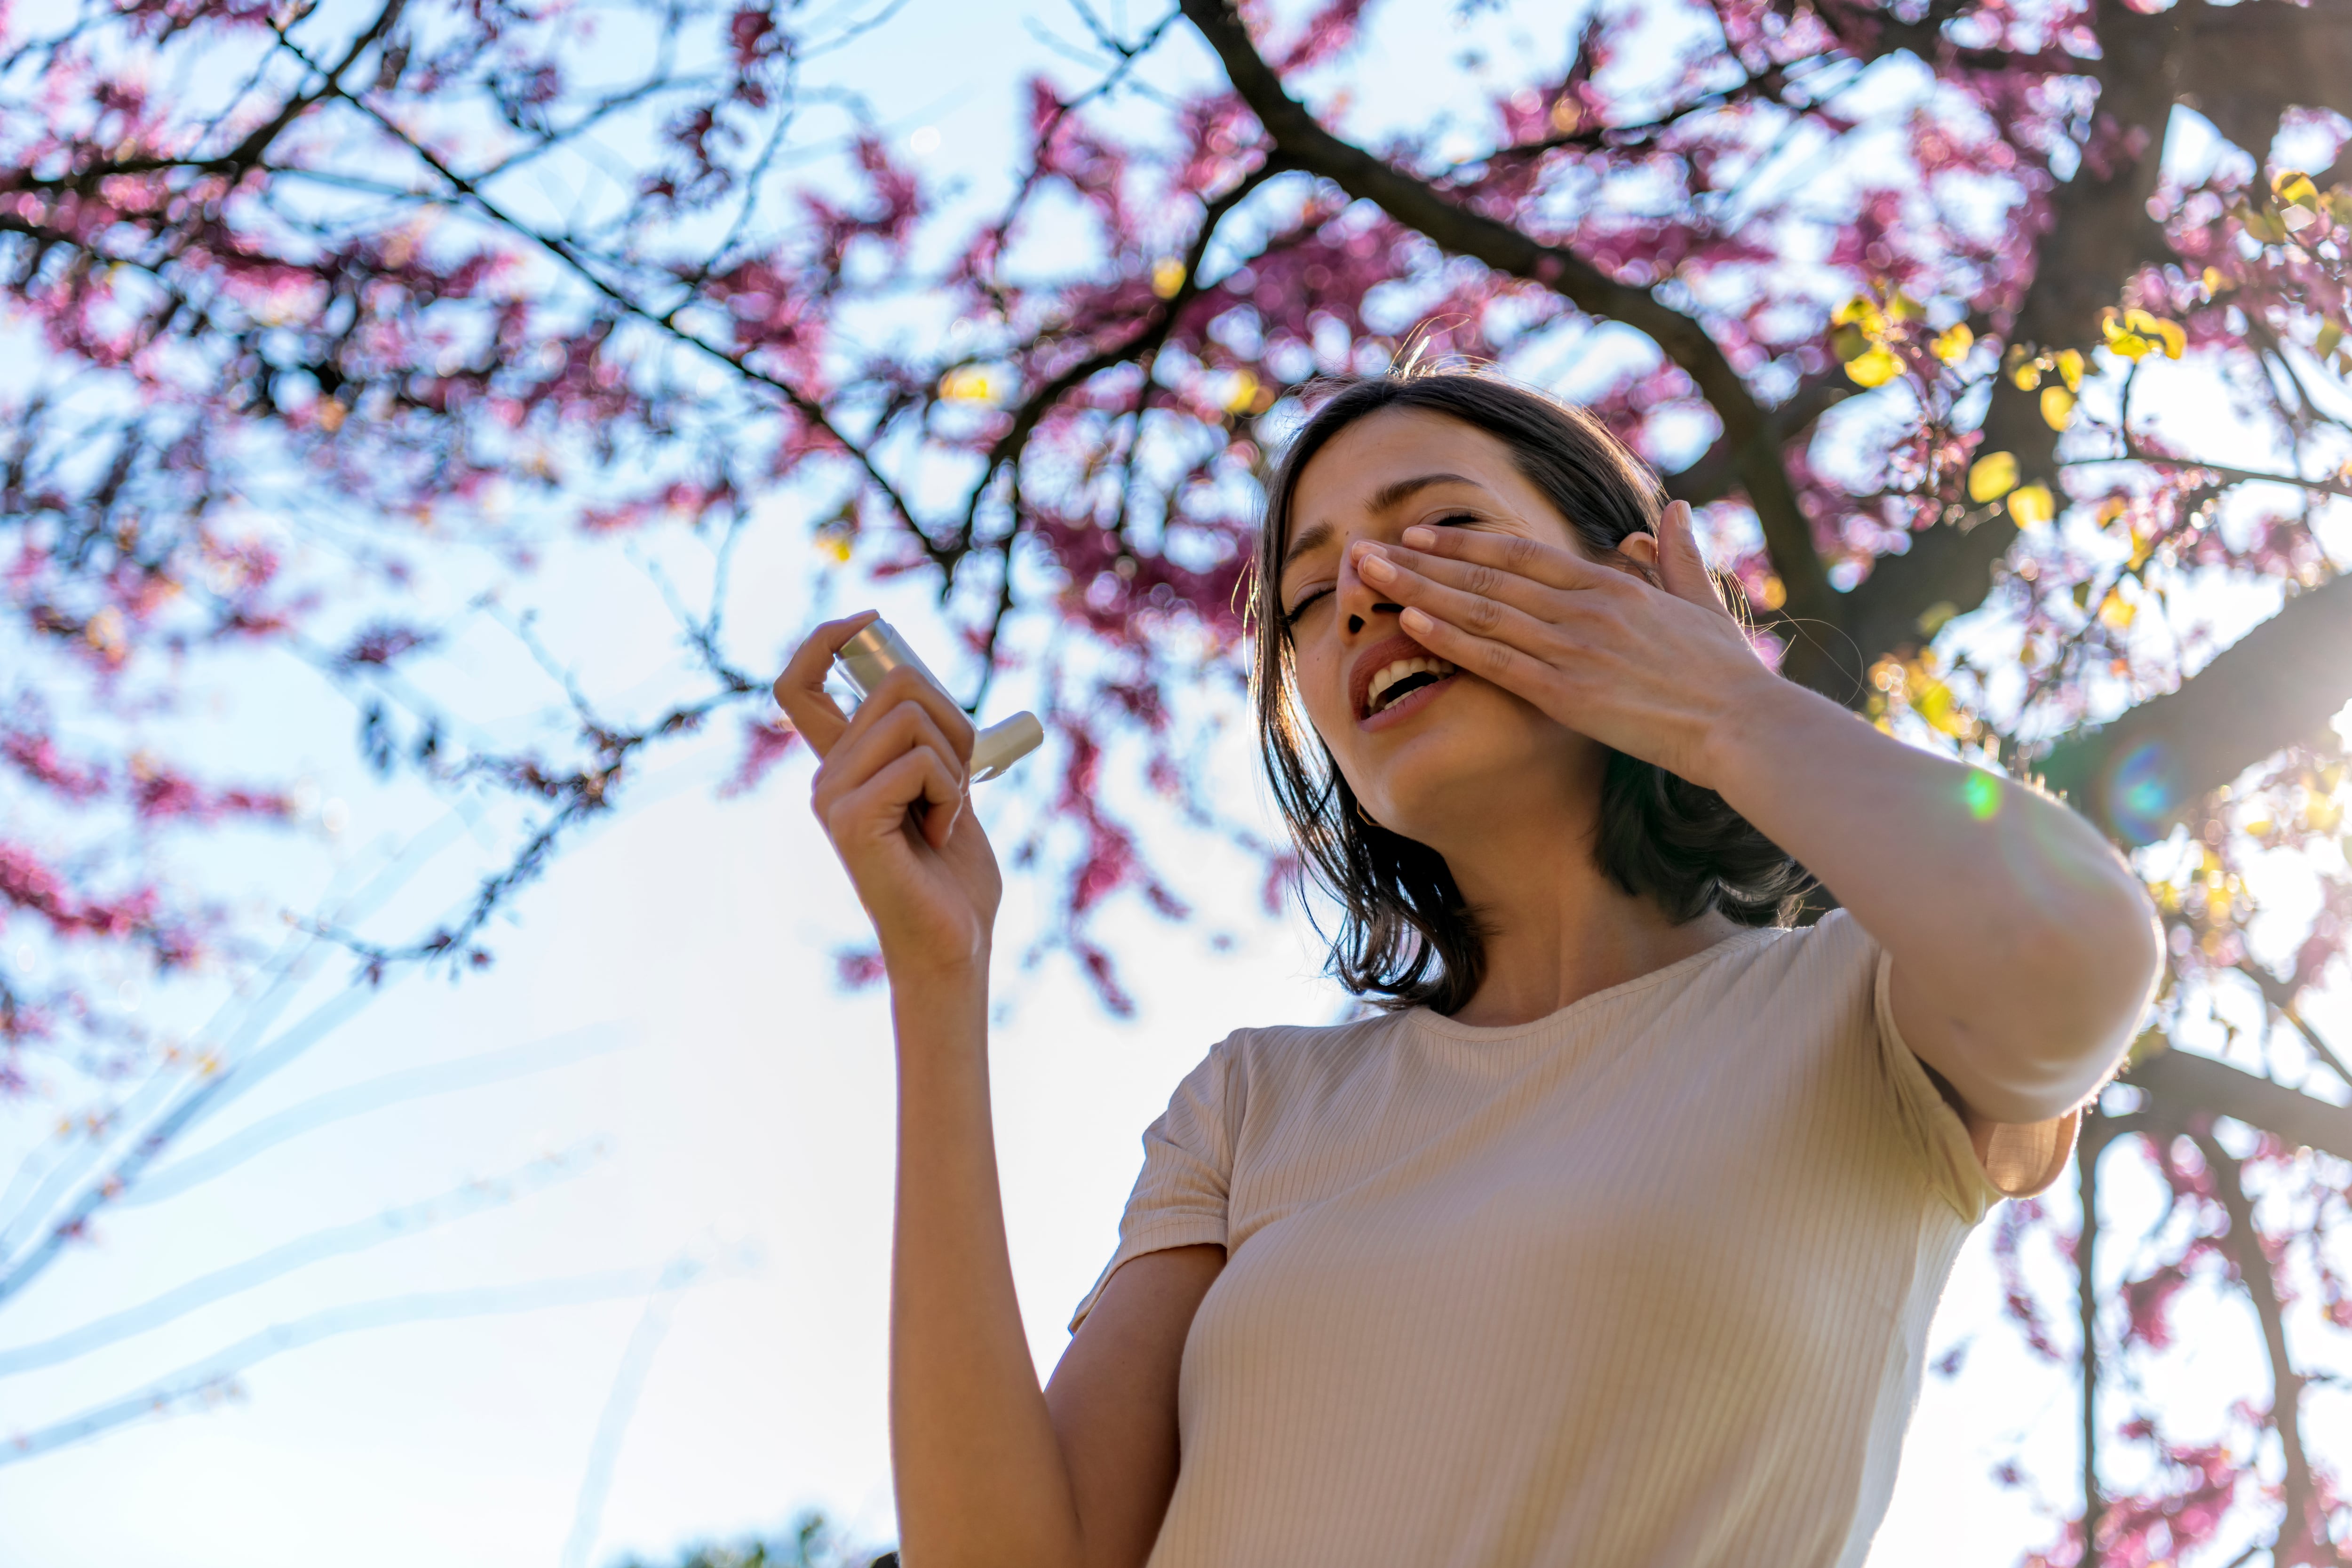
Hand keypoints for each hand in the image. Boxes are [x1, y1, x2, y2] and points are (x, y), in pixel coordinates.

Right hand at [775, 611, 1003, 978]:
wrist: (953, 943)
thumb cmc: (952, 874)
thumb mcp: (946, 787)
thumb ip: (929, 740)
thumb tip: (921, 682)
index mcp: (844, 763)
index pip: (800, 684)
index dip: (827, 638)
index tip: (870, 619)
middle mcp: (827, 774)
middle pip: (895, 683)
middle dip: (953, 722)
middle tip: (958, 783)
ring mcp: (831, 796)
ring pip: (911, 717)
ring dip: (955, 763)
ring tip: (946, 816)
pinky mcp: (849, 819)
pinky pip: (919, 763)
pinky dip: (951, 796)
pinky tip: (938, 838)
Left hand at [1353, 500, 1780, 790]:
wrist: (1742, 723)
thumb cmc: (1724, 671)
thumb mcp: (1701, 600)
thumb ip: (1677, 555)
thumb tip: (1670, 511)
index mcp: (1611, 584)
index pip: (1521, 552)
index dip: (1464, 541)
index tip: (1419, 532)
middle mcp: (1583, 608)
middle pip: (1485, 574)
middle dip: (1420, 559)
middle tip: (1366, 547)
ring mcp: (1572, 648)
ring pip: (1480, 610)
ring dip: (1419, 590)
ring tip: (1371, 575)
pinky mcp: (1567, 692)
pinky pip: (1496, 660)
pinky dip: (1451, 640)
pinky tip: (1411, 624)